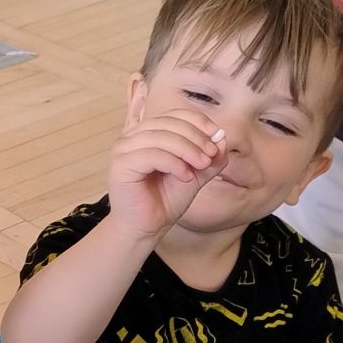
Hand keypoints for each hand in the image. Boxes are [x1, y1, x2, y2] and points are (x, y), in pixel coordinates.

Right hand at [104, 110, 228, 243]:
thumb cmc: (166, 200)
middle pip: (168, 123)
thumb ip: (209, 157)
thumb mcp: (195, 174)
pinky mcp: (120, 164)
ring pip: (160, 137)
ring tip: (202, 165)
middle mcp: (132, 137)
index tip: (216, 135)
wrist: (147, 227)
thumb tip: (221, 136)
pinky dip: (173, 163)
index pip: (174, 114)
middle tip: (211, 155)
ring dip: (187, 149)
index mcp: (148, 133)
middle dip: (195, 137)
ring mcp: (123, 149)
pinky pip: (151, 154)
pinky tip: (185, 176)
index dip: (197, 120)